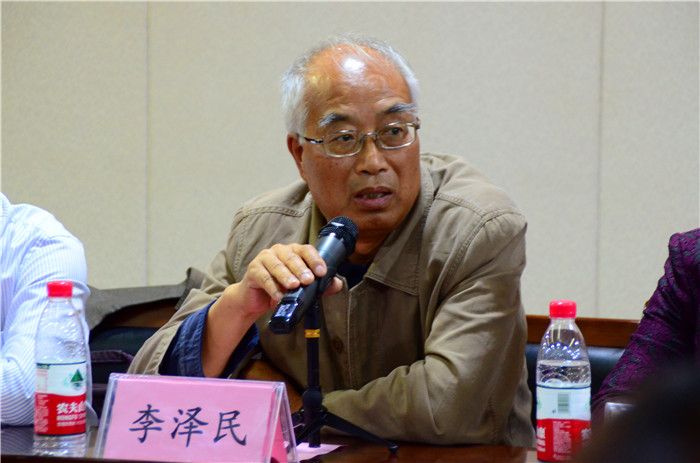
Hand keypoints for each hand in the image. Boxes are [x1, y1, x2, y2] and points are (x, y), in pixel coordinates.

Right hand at [224, 243, 343, 320]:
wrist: (257, 299)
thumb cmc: (282, 288)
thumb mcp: (302, 288)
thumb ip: (320, 285)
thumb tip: (337, 284)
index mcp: (294, 251)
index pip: (306, 250)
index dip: (315, 260)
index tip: (322, 272)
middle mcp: (279, 251)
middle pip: (291, 256)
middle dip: (301, 269)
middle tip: (308, 280)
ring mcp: (265, 258)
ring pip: (277, 265)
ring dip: (286, 276)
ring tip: (294, 286)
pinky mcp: (253, 270)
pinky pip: (263, 277)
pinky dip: (272, 287)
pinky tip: (278, 296)